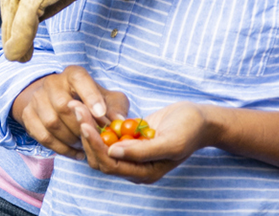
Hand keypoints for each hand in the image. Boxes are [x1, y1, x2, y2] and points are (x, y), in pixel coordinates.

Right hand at [11, 66, 129, 160]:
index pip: (79, 79)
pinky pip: (43, 137)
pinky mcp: (28, 115)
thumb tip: (120, 121)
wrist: (57, 101)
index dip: (90, 96)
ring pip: (51, 123)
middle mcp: (52, 83)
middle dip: (80, 125)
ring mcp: (37, 99)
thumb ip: (116, 108)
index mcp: (73, 74)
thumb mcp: (108, 99)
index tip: (101, 114)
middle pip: (62, 105)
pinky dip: (61, 149)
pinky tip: (76, 152)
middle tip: (93, 137)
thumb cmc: (90, 101)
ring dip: (71, 139)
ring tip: (84, 144)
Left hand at [72, 101, 211, 183]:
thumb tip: (113, 153)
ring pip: (101, 144)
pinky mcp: (130, 139)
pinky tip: (89, 105)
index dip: (95, 146)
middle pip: (100, 156)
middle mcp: (134, 167)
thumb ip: (142, 151)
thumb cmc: (190, 130)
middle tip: (76, 109)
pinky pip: (108, 133)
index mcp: (144, 173)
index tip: (84, 124)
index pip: (110, 165)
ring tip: (78, 105)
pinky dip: (98, 121)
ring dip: (89, 126)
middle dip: (86, 134)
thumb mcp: (171, 142)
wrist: (202, 119)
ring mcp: (131, 152)